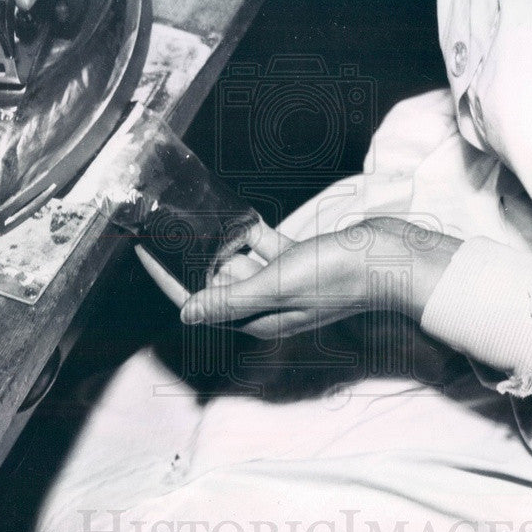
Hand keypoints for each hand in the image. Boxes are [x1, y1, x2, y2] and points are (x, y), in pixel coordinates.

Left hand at [151, 216, 461, 339]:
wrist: (388, 259)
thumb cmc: (336, 275)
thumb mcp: (277, 286)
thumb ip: (230, 299)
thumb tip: (184, 314)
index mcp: (256, 316)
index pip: (198, 300)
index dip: (168, 278)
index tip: (144, 251)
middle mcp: (266, 303)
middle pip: (215, 282)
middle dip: (189, 257)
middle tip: (164, 225)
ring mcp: (284, 283)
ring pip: (239, 263)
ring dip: (218, 244)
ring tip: (193, 215)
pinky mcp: (300, 263)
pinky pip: (265, 249)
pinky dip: (251, 235)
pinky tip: (238, 216)